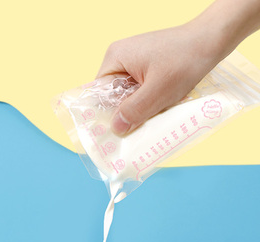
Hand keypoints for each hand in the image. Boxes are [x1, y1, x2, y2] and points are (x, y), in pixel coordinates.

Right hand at [96, 24, 222, 134]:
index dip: (106, 113)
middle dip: (125, 112)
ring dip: (139, 108)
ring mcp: (133, 62)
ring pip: (128, 95)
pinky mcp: (146, 67)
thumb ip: (134, 110)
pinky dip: (147, 101)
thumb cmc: (185, 60)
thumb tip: (115, 129)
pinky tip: (159, 106)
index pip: (99, 93)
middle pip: (113, 96)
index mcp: (115, 58)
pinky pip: (139, 90)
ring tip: (152, 114)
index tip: (115, 132)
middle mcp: (120, 58)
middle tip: (137, 127)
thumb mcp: (157, 91)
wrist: (211, 40)